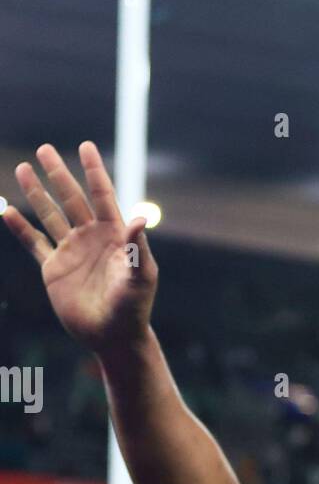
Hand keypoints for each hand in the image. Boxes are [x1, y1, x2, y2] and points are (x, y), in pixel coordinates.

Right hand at [2, 141, 157, 350]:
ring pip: (50, 215)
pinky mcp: (54, 269)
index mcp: (114, 234)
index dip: (94, 172)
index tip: (86, 147)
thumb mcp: (141, 277)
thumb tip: (140, 218)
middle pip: (72, 198)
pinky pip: (34, 243)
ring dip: (36, 193)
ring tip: (23, 168)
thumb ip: (138, 248)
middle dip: (59, 174)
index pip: (102, 196)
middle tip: (45, 149)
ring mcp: (71, 251)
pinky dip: (20, 228)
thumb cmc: (134, 308)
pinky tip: (6, 211)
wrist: (113, 336)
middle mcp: (91, 237)